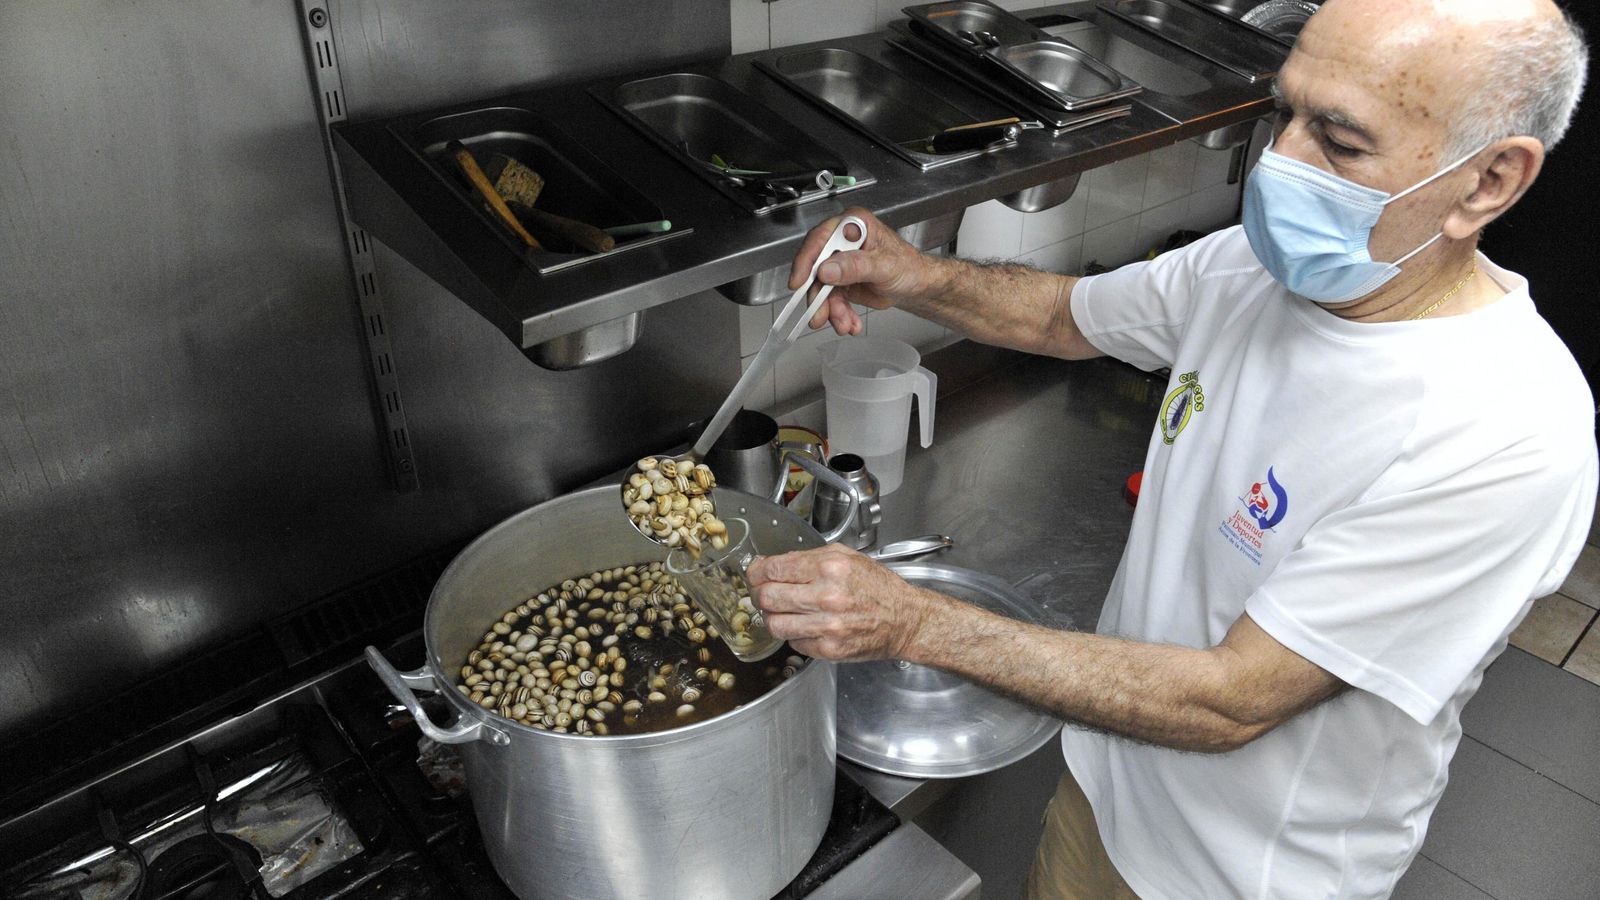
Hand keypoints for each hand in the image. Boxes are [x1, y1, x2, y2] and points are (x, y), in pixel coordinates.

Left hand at [748, 544, 935, 660]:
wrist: (905, 619)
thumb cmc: (878, 587)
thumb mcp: (846, 557)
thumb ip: (807, 558)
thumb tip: (770, 564)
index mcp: (830, 568)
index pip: (773, 569)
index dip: (757, 571)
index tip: (755, 574)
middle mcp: (827, 596)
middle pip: (768, 596)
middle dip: (759, 594)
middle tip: (762, 593)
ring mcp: (828, 626)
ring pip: (774, 624)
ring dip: (772, 617)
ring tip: (782, 612)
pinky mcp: (830, 649)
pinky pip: (793, 643)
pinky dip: (794, 634)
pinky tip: (806, 625)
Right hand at [788, 208, 946, 334]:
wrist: (916, 286)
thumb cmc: (909, 267)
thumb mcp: (884, 265)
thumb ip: (855, 266)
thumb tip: (827, 269)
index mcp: (852, 226)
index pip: (820, 239)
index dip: (806, 261)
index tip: (799, 282)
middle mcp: (842, 242)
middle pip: (816, 268)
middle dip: (819, 296)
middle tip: (820, 316)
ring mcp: (839, 263)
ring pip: (821, 289)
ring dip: (831, 311)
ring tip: (844, 324)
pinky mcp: (840, 281)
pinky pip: (830, 300)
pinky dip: (838, 315)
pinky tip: (850, 323)